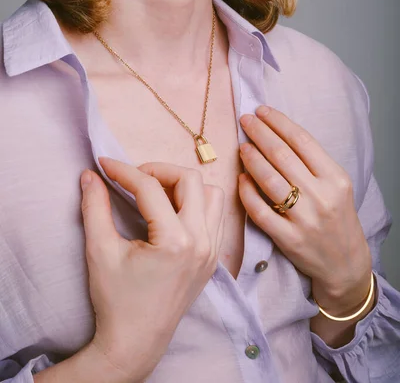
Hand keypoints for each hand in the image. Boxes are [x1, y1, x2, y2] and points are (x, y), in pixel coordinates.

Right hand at [79, 158, 224, 381]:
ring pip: (211, 195)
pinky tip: (171, 211)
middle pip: (191, 180)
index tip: (103, 165)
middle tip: (133, 178)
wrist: (135, 343)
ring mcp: (212, 251)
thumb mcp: (100, 251)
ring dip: (183, 186)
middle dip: (159, 170)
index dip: (123, 171)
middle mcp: (202, 242)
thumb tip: (90, 175)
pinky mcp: (212, 258)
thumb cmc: (116, 300)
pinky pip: (215, 215)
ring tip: (155, 193)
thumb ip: (94, 208)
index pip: (150, 188)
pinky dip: (196, 203)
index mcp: (175, 241)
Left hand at [238, 105, 371, 311]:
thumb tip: (277, 134)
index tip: (262, 111)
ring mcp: (304, 219)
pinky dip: (247, 192)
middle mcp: (321, 196)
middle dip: (260, 133)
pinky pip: (260, 210)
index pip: (302, 140)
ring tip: (242, 146)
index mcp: (336, 178)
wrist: (345, 264)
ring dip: (251, 158)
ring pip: (269, 179)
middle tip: (245, 120)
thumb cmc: (336, 217)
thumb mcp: (336, 186)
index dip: (278, 122)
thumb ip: (312, 163)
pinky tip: (241, 178)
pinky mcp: (288, 239)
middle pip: (282, 155)